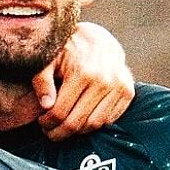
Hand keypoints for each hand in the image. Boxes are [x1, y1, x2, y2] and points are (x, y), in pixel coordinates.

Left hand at [34, 21, 133, 139]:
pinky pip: (109, 119)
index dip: (47, 123)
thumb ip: (42, 81)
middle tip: (50, 131)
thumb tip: (46, 106)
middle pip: (77, 122)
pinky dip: (94, 123)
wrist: (97, 38)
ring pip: (94, 124)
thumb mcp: (48, 60)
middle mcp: (104, 81)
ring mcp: (118, 87)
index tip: (41, 122)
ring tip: (64, 126)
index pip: (60, 112)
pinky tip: (82, 117)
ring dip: (77, 132)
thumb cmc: (67, 50)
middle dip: (59, 132)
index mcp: (82, 72)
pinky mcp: (128, 91)